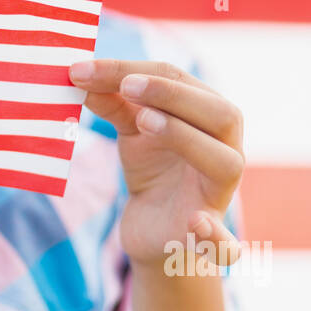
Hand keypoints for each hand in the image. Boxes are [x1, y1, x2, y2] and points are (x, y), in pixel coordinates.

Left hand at [68, 58, 244, 271]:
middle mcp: (227, 149)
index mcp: (210, 116)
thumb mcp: (132, 129)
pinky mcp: (205, 232)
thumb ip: (113, 102)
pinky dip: (216, 235)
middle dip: (171, 94)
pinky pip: (224, 240)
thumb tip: (82, 74)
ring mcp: (219, 192)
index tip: (87, 69)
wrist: (153, 226)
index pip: (181, 79)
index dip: (135, 69)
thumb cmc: (152, 167)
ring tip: (144, 121)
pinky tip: (196, 222)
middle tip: (126, 86)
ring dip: (186, 138)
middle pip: (220, 113)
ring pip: (225, 162)